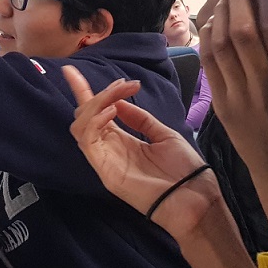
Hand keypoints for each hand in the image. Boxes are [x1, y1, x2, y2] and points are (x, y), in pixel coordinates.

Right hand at [62, 66, 221, 234]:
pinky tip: (112, 111)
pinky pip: (88, 141)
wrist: (195, 197)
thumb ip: (140, 119)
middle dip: (96, 94)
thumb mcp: (162, 134)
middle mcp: (108, 149)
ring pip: (82, 126)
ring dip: (96, 104)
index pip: (95, 113)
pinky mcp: (105, 171)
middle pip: (84, 117)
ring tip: (117, 96)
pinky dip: (94, 121)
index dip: (82, 92)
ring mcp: (105, 160)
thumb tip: (119, 102)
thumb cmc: (184, 169)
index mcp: (121, 141)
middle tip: (122, 85)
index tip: (72, 70)